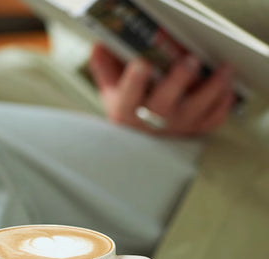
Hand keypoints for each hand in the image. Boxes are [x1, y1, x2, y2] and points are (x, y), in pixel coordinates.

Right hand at [88, 43, 235, 136]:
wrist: (140, 145)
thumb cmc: (128, 114)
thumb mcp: (111, 92)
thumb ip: (105, 68)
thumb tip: (100, 46)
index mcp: (126, 111)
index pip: (127, 96)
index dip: (134, 81)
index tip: (140, 63)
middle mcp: (151, 123)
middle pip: (165, 104)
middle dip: (178, 81)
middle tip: (190, 60)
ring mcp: (174, 128)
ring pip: (195, 111)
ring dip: (212, 89)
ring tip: (224, 69)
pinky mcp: (192, 131)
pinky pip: (212, 121)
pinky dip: (222, 105)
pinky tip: (226, 89)